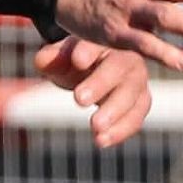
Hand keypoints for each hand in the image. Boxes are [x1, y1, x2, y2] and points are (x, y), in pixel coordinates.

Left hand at [35, 37, 151, 146]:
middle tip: (79, 99)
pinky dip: (121, 130)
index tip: (77, 61)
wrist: (96, 70)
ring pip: (133, 94)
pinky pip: (137, 116)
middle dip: (101, 84)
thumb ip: (50, 58)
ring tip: (95, 128)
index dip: (87, 51)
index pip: (96, 42)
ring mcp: (137, 80)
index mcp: (104, 41)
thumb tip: (41, 60)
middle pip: (119, 67)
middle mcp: (126, 57)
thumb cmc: (75, 62)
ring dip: (115, 112)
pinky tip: (101, 141)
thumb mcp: (59, 57)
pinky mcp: (141, 101)